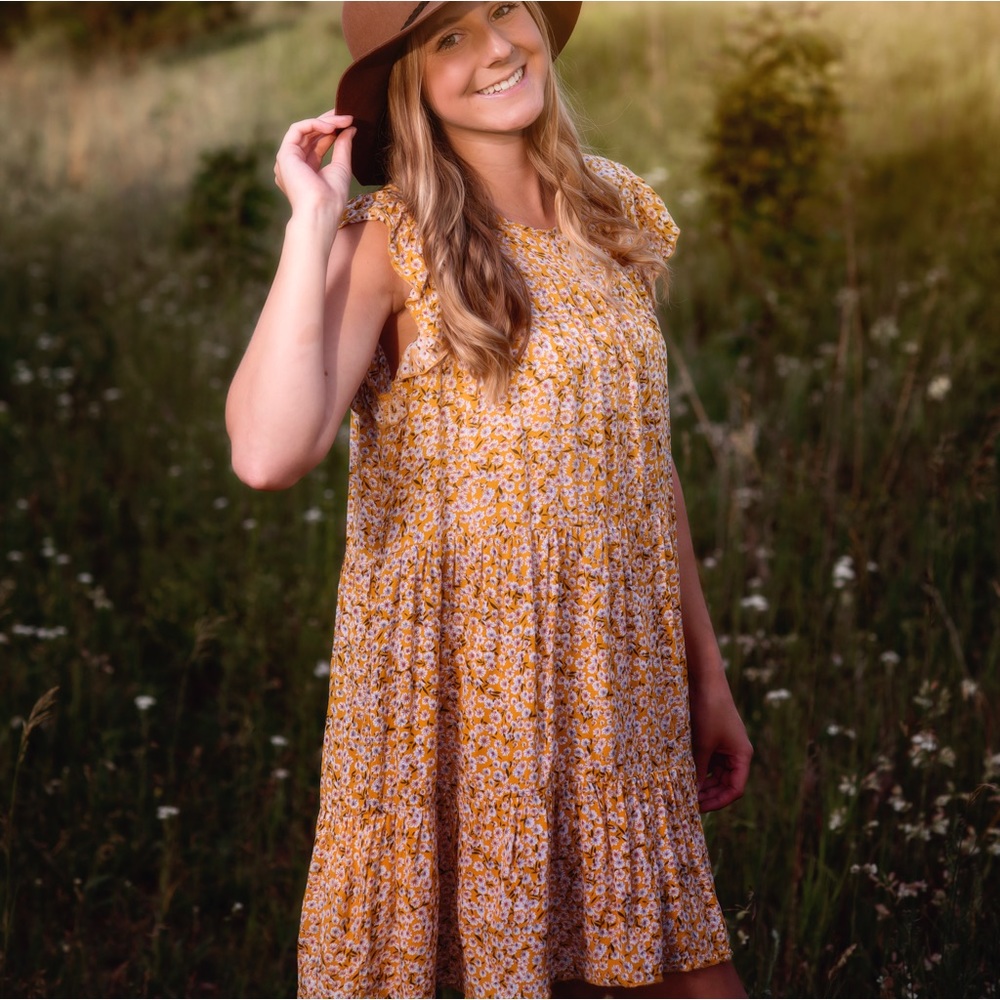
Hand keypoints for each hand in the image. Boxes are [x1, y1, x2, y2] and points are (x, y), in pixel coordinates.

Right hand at [273, 110, 355, 217]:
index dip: (332, 132)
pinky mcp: (285, 154)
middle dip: (329, 123)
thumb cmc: (332, 198)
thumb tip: (350, 128)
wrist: (320, 211)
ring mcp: (288, 159)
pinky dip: (314, 124)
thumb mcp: (341, 167)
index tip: (349, 124)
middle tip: (347, 115)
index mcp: (306, 170)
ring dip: (325, 122)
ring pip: (304, 130)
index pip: (317, 144)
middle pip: (310, 135)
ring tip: (344, 120)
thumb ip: (343, 146)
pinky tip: (331, 127)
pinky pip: (297, 129)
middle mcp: (294, 164)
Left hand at [689, 678, 752, 812]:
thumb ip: (698, 770)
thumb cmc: (709, 712)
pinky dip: (697, 769)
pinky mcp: (712, 738)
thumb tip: (690, 794)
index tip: (699, 809)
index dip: (719, 802)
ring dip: (701, 783)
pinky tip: (682, 775)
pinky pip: (707, 761)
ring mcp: (724, 746)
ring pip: (715, 774)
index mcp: (742, 756)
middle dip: (709, 794)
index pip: (735, 789)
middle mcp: (736, 753)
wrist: (705, 682)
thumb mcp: (702, 745)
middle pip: (725, 783)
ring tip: (683, 791)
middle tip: (688, 803)